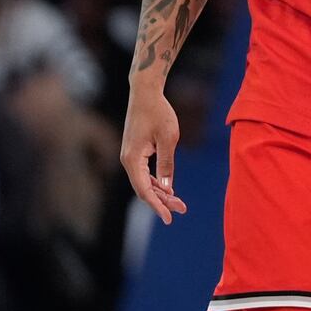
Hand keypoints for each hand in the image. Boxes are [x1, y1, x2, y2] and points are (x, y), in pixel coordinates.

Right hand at [120, 84, 188, 224]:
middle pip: (144, 189)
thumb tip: (166, 187)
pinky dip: (155, 182)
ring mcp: (130, 156)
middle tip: (182, 209)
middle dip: (162, 201)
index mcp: (132, 159)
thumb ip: (167, 163)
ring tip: (178, 202)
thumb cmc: (158, 112)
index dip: (157, 206)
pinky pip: (144, 173)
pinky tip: (167, 188)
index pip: (144, 190)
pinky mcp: (135, 151)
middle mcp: (127, 160)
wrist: (145, 92)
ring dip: (159, 192)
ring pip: (144, 182)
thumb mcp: (168, 138)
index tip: (170, 218)